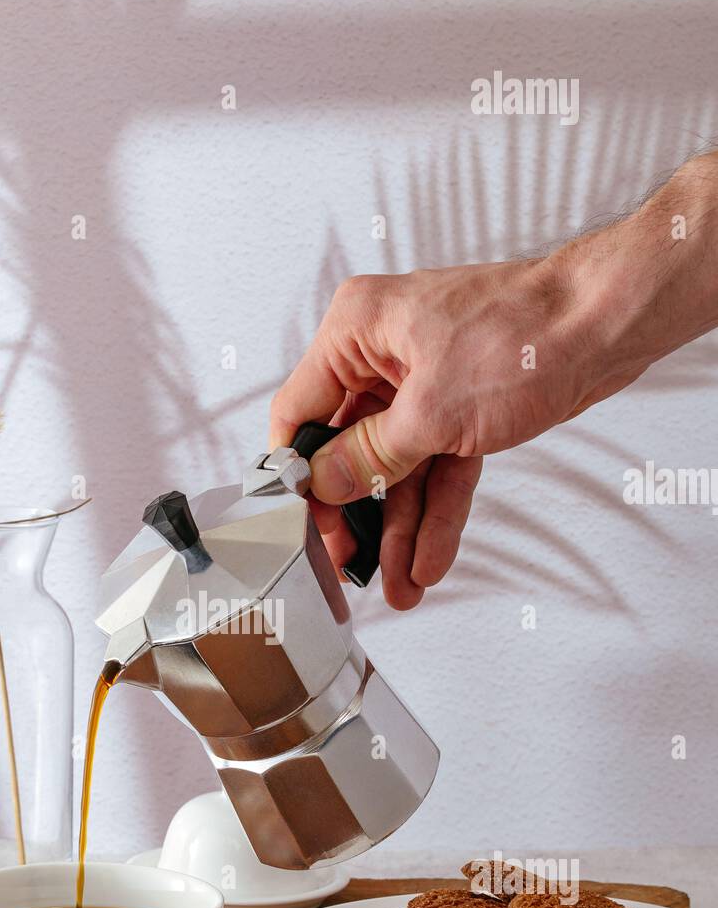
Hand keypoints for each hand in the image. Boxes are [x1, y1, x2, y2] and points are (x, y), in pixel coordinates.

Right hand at [269, 259, 641, 607]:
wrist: (609, 325)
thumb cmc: (527, 333)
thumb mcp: (431, 411)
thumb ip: (370, 456)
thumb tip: (325, 484)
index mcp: (358, 330)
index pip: (301, 409)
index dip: (298, 471)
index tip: (300, 520)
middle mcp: (383, 352)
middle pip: (350, 449)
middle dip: (357, 514)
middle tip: (350, 564)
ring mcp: (424, 380)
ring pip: (398, 467)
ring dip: (401, 526)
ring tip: (399, 582)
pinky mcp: (462, 406)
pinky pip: (437, 467)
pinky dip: (437, 510)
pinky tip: (430, 557)